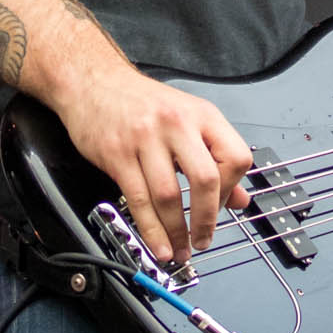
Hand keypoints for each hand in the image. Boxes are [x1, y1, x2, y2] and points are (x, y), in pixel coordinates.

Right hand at [57, 66, 253, 267]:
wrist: (93, 82)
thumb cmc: (141, 101)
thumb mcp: (189, 118)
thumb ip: (216, 157)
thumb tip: (239, 199)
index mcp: (202, 115)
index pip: (235, 158)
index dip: (232, 189)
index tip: (223, 207)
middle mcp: (177, 124)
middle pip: (206, 179)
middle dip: (207, 219)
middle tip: (204, 240)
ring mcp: (146, 139)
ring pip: (169, 196)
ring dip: (176, 232)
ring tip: (179, 250)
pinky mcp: (117, 155)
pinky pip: (139, 201)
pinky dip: (151, 230)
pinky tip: (158, 244)